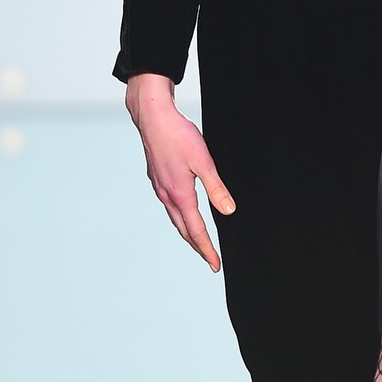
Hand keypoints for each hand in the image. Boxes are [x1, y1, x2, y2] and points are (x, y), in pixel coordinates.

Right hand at [125, 72, 235, 271]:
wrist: (152, 116)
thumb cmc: (178, 135)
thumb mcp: (204, 161)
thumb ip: (216, 188)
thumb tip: (228, 211)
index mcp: (180, 194)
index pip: (196, 230)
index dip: (207, 249)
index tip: (215, 264)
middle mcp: (167, 195)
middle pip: (183, 229)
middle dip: (197, 246)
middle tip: (209, 259)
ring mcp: (159, 187)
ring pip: (175, 218)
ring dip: (187, 232)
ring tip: (198, 242)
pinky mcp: (157, 178)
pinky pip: (169, 205)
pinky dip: (179, 217)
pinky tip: (183, 212)